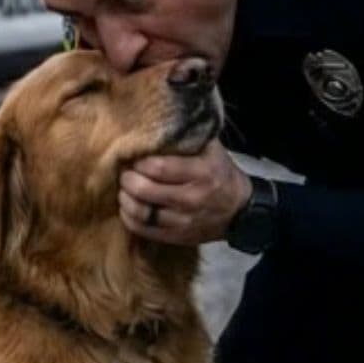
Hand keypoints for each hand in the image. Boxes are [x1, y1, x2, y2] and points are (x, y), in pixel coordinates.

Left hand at [120, 140, 252, 245]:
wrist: (238, 209)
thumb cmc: (219, 172)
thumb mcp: (211, 149)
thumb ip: (187, 137)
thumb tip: (156, 125)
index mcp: (201, 173)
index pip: (158, 167)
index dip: (139, 161)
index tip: (133, 156)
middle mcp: (192, 199)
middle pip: (144, 190)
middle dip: (128, 179)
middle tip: (125, 172)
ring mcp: (183, 221)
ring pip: (140, 212)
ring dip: (125, 199)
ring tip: (125, 189)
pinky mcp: (177, 237)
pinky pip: (143, 230)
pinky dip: (129, 218)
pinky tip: (129, 207)